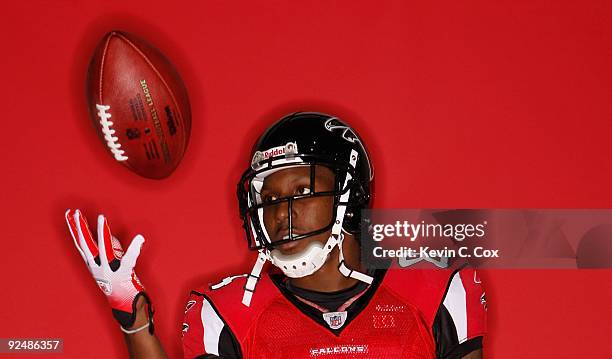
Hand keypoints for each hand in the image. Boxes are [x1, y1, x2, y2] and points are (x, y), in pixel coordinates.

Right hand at [65, 209, 152, 332]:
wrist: (125, 305)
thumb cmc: (118, 283)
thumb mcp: (110, 265)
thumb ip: (112, 249)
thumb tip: (113, 236)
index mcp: (93, 265)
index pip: (82, 244)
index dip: (75, 229)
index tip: (70, 214)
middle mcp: (98, 267)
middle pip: (87, 244)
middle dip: (81, 228)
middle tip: (76, 212)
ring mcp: (109, 270)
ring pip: (104, 248)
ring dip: (103, 232)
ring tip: (101, 217)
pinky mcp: (123, 274)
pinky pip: (129, 259)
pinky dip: (135, 248)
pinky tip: (139, 238)